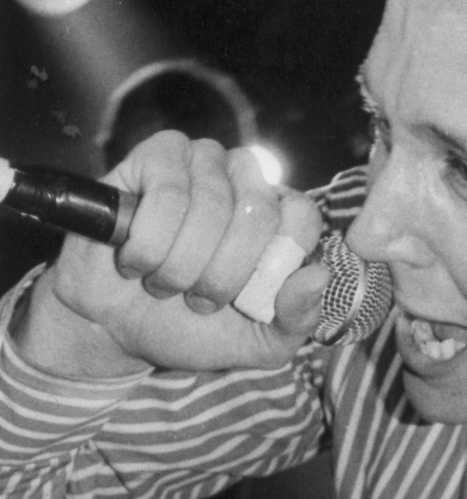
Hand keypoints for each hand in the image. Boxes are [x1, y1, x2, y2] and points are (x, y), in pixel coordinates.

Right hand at [11, 130, 326, 378]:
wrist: (114, 328)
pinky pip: (166, 194)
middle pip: (258, 213)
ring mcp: (203, 161)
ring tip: (163, 282)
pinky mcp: (157, 154)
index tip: (245, 297)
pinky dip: (148, 245)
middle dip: (221, 275)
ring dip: (179, 267)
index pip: (303, 217)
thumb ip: (297, 320)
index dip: (272, 264)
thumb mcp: (256, 344)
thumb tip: (320, 277)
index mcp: (280, 219)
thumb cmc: (190, 329)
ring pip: (209, 207)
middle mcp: (247, 180)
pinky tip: (135, 259)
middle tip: (196, 298)